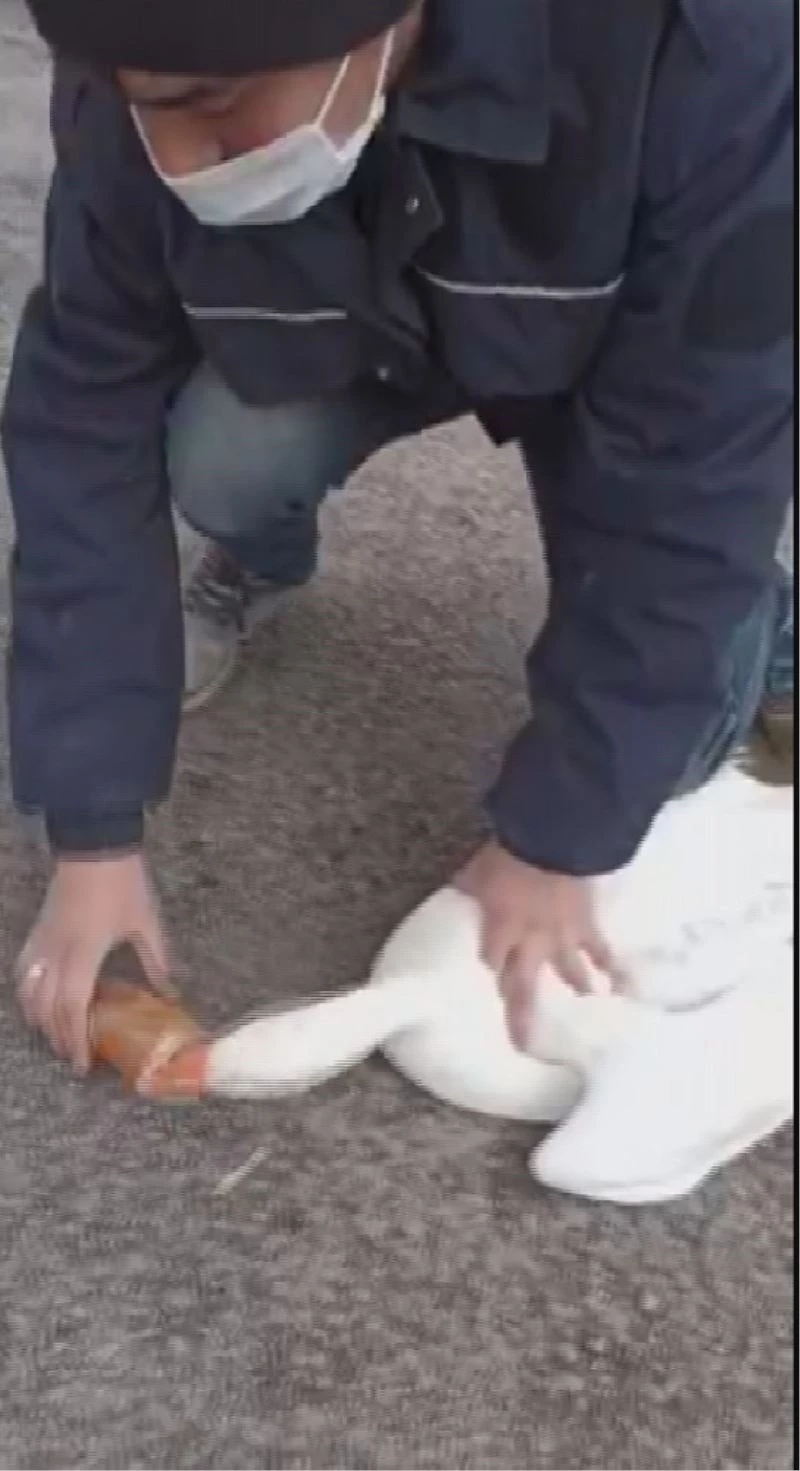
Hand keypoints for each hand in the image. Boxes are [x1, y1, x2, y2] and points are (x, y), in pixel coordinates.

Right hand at [16, 853, 171, 1073]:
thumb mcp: (146, 923)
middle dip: (57, 1036)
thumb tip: (170, 993)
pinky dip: (26, 992)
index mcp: (83, 953)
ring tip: (55, 1036)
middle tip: (73, 1057)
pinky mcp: (36, 930)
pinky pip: (23, 970)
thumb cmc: (123, 883)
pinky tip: (36, 1001)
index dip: (75, 1040)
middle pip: (46, 1007)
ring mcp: (41, 941)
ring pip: (28, 991)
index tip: (83, 1064)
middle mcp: (55, 953)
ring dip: (39, 1019)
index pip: (72, 1008)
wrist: (93, 844)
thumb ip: (156, 961)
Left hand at [455, 841, 626, 1049]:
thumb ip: (470, 887)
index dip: (488, 975)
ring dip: (575, 987)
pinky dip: (611, 966)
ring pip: (568, 972)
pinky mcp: (587, 925)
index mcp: (500, 930)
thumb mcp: (478, 870)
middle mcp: (530, 943)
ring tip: (584, 1004)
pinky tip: (623, 984)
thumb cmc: (509, 854)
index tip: (483, 990)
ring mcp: (561, 937)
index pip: (490, 964)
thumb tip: (458, 889)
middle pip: (523, 986)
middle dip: (523, 1016)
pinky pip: (600, 950)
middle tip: (525, 1043)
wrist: (553, 839)